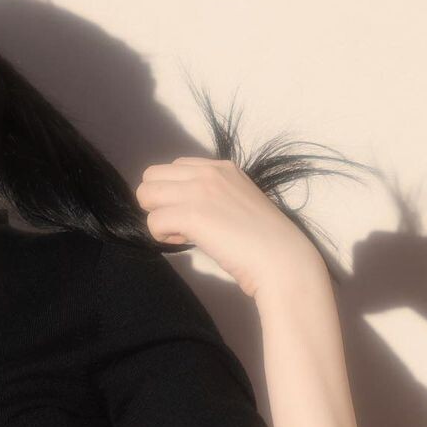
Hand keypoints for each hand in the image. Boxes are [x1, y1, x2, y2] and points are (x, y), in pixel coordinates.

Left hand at [137, 157, 320, 298]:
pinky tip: (185, 243)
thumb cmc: (262, 240)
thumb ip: (212, 197)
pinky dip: (162, 236)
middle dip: (157, 202)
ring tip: (181, 233)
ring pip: (145, 194)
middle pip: (151, 176)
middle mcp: (208, 172)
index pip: (174, 167)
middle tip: (178, 223)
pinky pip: (153, 221)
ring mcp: (199, 190)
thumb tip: (182, 211)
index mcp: (221, 168)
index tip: (193, 215)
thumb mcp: (237, 203)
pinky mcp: (191, 214)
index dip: (175, 193)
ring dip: (157, 217)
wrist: (281, 259)